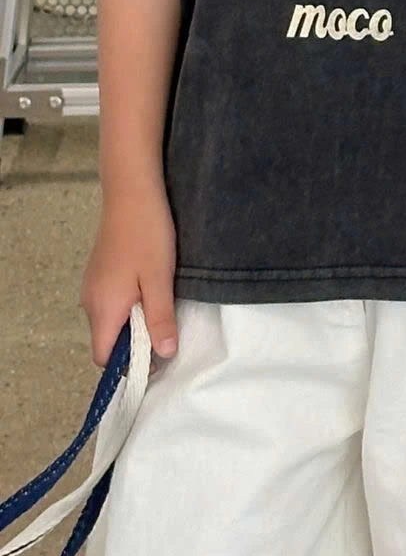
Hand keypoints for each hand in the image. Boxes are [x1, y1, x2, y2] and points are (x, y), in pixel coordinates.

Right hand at [81, 180, 176, 366]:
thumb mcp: (160, 280)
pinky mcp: (99, 271)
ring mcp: (92, 285)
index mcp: (102, 310)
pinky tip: (150, 286)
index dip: (129, 364)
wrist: (132, 192)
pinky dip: (129, 304)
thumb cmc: (147, 235)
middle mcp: (90, 302)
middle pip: (107, 340)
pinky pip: (111, 301)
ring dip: (134, 321)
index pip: (104, 358)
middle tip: (166, 327)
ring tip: (161, 303)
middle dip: (135, 342)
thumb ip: (160, 319)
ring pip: (111, 320)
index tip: (157, 355)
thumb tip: (164, 354)